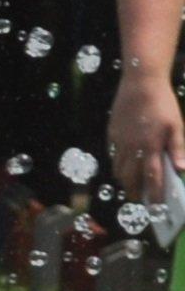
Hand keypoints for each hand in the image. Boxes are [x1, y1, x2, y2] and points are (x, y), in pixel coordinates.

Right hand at [116, 69, 182, 207]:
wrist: (140, 84)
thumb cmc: (162, 104)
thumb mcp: (175, 125)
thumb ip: (178, 148)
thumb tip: (181, 169)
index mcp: (151, 146)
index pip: (152, 177)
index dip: (154, 194)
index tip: (156, 206)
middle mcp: (133, 148)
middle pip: (130, 179)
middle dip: (135, 192)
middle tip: (141, 199)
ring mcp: (120, 143)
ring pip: (119, 170)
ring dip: (125, 180)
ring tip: (132, 184)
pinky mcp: (112, 136)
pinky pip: (113, 156)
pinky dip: (119, 164)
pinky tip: (125, 164)